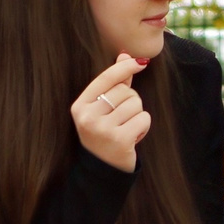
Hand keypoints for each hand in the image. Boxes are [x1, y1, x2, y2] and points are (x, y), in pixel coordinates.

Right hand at [71, 55, 150, 172]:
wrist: (103, 169)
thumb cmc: (103, 133)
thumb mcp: (102, 108)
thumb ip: (113, 82)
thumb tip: (125, 55)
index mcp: (80, 106)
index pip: (106, 78)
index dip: (125, 67)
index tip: (141, 62)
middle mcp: (88, 117)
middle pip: (124, 91)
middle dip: (130, 101)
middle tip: (122, 118)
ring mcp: (103, 129)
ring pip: (136, 104)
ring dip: (137, 114)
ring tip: (126, 127)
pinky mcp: (120, 140)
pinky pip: (143, 119)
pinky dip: (144, 126)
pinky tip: (133, 136)